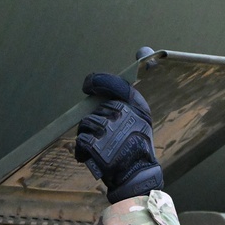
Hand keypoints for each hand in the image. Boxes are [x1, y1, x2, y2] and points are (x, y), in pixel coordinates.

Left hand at [75, 73, 163, 203]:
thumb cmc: (137, 146)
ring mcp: (109, 131)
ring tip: (102, 148)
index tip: (88, 85)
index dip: (98, 81)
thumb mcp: (142, 116)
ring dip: (88, 136)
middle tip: (107, 137)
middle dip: (95, 121)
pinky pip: (80, 141)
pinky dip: (83, 150)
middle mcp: (124, 116)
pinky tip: (94, 157)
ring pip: (86, 124)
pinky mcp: (96, 146)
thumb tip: (143, 49)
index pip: (114, 84)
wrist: (136, 176)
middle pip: (95, 109)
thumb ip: (133, 90)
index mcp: (137, 107)